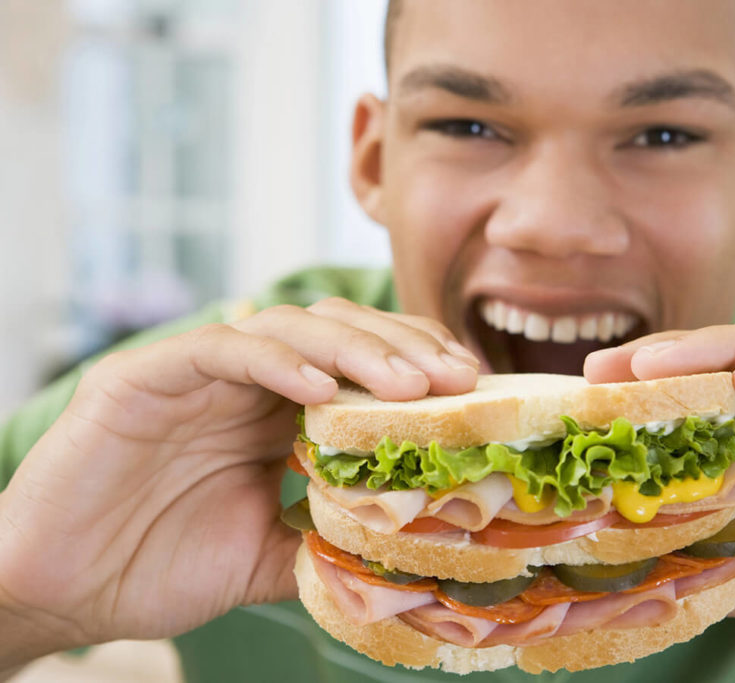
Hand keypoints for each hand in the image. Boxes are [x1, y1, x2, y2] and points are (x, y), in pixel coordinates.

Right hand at [0, 299, 477, 668]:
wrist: (62, 592)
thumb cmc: (158, 567)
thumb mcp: (269, 554)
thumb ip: (326, 533)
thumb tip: (409, 541)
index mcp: (276, 412)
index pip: (361, 363)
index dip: (419, 366)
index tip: (473, 391)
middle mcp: (245, 381)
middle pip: (339, 332)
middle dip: (403, 349)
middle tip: (457, 379)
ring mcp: (197, 372)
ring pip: (289, 327)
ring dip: (356, 349)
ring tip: (409, 384)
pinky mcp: (145, 375)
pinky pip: (222, 347)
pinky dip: (278, 360)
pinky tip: (323, 389)